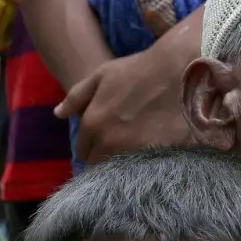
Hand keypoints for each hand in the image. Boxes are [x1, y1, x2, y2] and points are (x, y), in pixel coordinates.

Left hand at [55, 35, 195, 163]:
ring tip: (133, 151)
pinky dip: (143, 166)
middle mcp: (109, 143)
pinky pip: (143, 171)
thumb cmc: (140, 69)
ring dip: (121, 164)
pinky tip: (149, 154)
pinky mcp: (158, 157)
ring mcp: (134, 152)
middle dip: (103, 157)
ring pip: (118, 171)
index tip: (102, 140)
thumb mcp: (103, 75)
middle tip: (117, 146)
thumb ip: (76, 96)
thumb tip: (58, 114)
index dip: (91, 145)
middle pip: (98, 164)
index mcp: (93, 125)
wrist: (182, 70)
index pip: (83, 151)